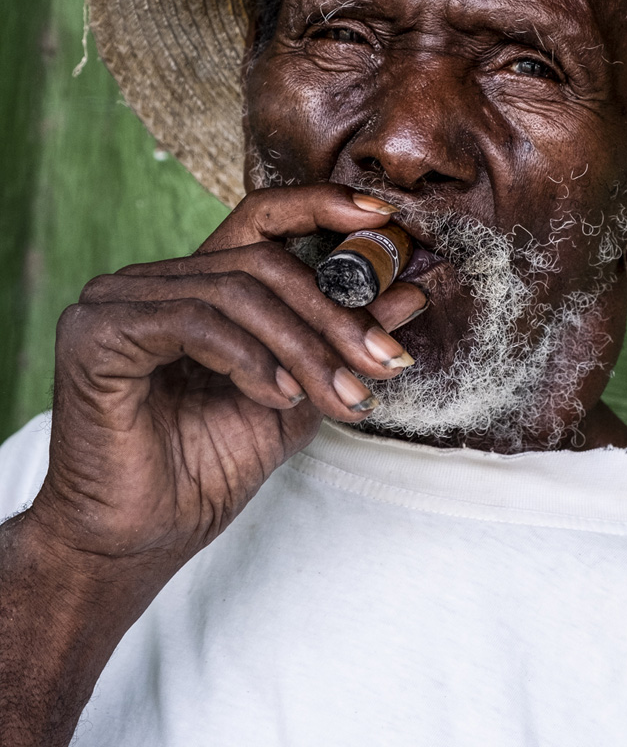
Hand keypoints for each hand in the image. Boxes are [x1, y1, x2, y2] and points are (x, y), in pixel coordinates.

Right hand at [28, 185, 425, 582]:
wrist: (137, 541)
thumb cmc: (205, 471)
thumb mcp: (298, 398)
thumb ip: (341, 342)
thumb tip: (410, 290)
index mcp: (193, 287)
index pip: (261, 218)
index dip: (323, 205)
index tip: (386, 220)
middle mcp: (151, 281)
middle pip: (262, 262)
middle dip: (335, 314)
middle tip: (383, 362)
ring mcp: (116, 301)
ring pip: (237, 292)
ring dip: (304, 348)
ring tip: (338, 398)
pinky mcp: (96, 332)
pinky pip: (196, 322)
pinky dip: (251, 359)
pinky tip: (277, 398)